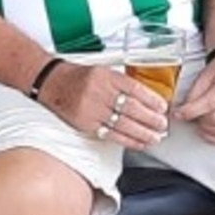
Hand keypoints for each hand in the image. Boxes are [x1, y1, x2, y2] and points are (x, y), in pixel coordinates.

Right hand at [39, 62, 168, 148]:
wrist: (51, 82)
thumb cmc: (79, 77)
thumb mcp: (103, 72)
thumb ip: (122, 84)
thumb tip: (147, 100)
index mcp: (106, 76)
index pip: (134, 88)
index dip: (151, 99)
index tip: (162, 107)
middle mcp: (99, 92)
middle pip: (130, 108)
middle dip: (150, 119)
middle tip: (163, 125)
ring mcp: (91, 109)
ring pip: (122, 124)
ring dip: (142, 133)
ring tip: (155, 137)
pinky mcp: (85, 124)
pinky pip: (110, 134)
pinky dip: (127, 140)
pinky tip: (138, 143)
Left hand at [174, 51, 214, 143]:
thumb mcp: (205, 76)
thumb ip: (194, 95)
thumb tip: (183, 112)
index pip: (210, 103)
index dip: (191, 111)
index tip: (178, 114)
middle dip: (199, 119)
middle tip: (192, 114)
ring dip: (207, 129)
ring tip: (202, 120)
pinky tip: (209, 130)